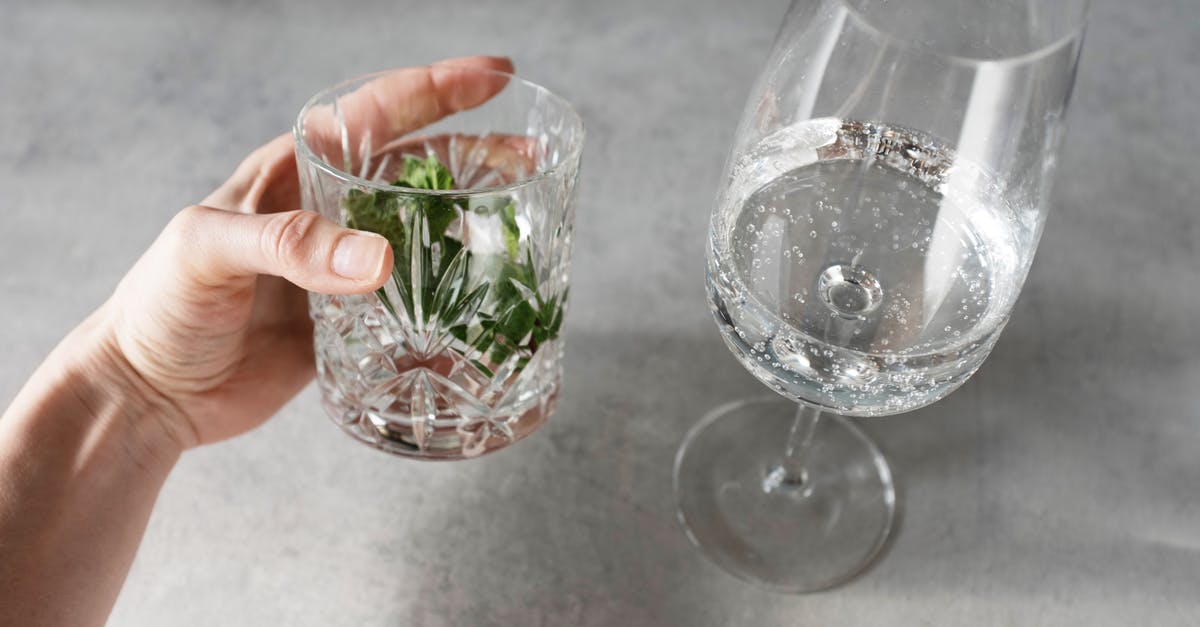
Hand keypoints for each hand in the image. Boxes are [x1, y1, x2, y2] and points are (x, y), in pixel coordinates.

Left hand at [96, 55, 514, 450]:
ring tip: (525, 220)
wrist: (149, 393)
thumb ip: (287, 244)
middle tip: (533, 153)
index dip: (434, 90)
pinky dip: (454, 294)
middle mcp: (325, 213)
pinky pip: (416, 299)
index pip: (372, 116)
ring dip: (475, 220)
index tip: (494, 77)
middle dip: (476, 153)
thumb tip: (380, 259)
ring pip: (424, 231)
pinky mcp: (352, 321)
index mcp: (291, 174)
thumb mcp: (205, 252)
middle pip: (416, 168)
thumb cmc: (161, 308)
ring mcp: (342, 268)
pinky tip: (487, 295)